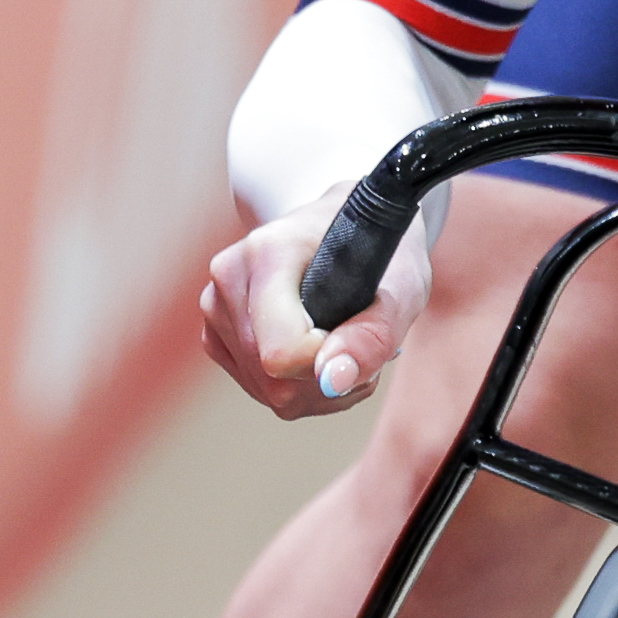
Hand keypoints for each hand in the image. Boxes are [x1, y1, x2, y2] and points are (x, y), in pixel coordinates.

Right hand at [198, 182, 431, 418]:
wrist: (351, 227)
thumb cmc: (378, 252)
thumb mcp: (401, 288)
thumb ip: (372, 336)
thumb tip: (333, 380)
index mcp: (269, 251)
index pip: (281, 351)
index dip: (328, 360)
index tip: (357, 333)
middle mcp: (230, 276)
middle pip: (273, 378)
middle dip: (328, 377)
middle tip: (362, 341)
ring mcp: (216, 305)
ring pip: (266, 390)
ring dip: (318, 386)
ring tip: (343, 343)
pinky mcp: (216, 332)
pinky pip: (258, 389)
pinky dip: (298, 387)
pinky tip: (319, 353)